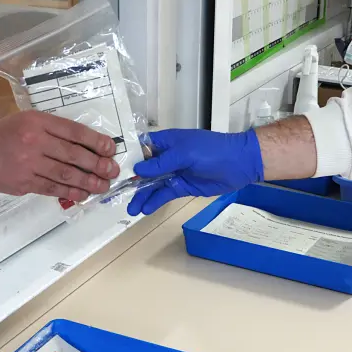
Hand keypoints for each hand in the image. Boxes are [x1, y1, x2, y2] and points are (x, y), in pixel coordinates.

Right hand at [0, 111, 119, 200]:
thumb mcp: (24, 121)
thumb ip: (51, 131)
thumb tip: (84, 146)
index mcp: (36, 121)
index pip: (74, 131)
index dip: (96, 142)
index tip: (110, 149)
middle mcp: (34, 141)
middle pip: (74, 155)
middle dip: (97, 165)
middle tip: (112, 171)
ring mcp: (28, 164)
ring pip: (66, 175)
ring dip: (88, 182)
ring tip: (103, 186)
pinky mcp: (24, 183)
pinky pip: (52, 189)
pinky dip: (70, 193)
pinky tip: (82, 194)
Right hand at [127, 129, 262, 215]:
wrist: (239, 164)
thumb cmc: (212, 151)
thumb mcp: (184, 153)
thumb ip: (161, 163)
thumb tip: (138, 170)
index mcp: (166, 142)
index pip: (141, 148)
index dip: (128, 157)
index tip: (112, 168)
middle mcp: (167, 157)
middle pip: (144, 169)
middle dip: (131, 181)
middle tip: (117, 194)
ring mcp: (174, 172)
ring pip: (152, 184)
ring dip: (142, 195)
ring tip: (131, 209)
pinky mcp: (182, 186)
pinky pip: (164, 194)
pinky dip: (155, 201)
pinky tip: (145, 209)